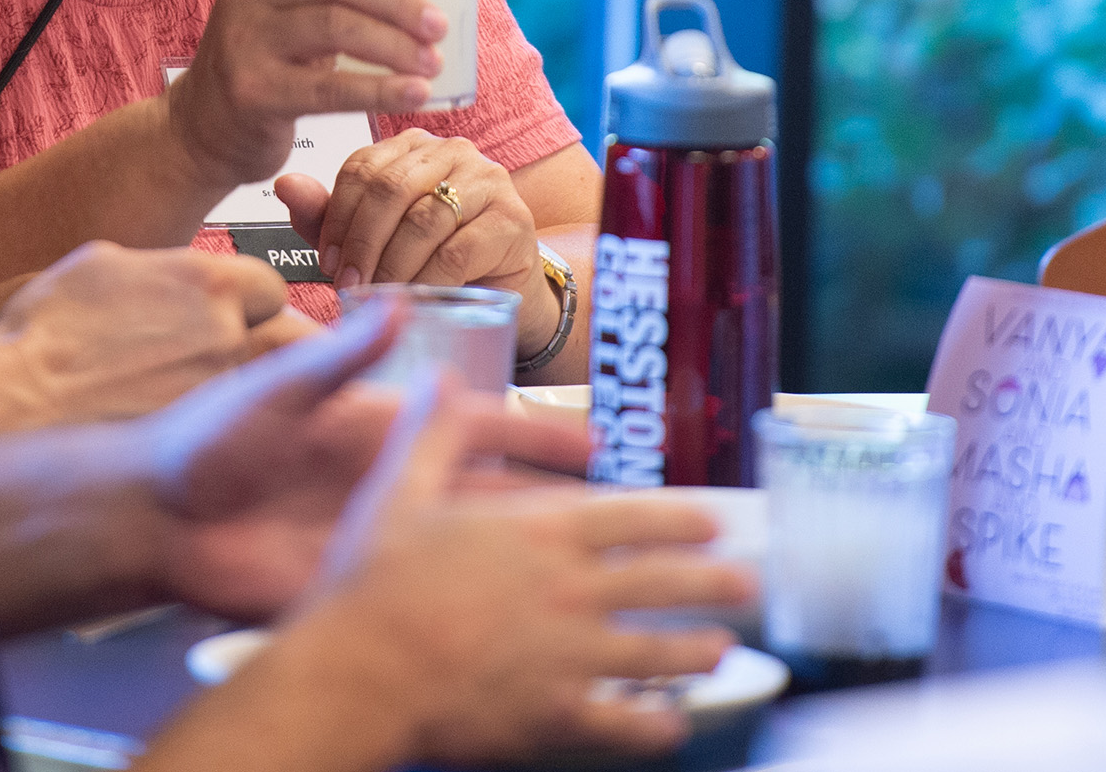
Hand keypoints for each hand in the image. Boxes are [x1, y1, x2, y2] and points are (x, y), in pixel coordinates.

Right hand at [0, 243, 301, 437]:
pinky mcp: (206, 442)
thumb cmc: (48, 334)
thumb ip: (164, 268)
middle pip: (287, 340)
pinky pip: (236, 433)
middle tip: (246, 361)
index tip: (233, 314)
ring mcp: (221, 392)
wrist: (16, 403)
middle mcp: (228, 334)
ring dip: (246, 392)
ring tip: (203, 401)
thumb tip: (182, 273)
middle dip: (269, 350)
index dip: (249, 303)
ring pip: (263, 391)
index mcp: (208, 281)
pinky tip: (191, 435)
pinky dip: (224, 434)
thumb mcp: (104, 265)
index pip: (268, 286)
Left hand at [134, 300, 587, 621]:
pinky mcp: (359, 584)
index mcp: (380, 427)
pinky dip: (479, 614)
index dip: (541, 436)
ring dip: (535, 563)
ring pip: (476, 551)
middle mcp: (392, 481)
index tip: (602, 443)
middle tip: (634, 521)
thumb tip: (398, 299)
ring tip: (606, 581)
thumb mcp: (275, 391)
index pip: (480, 428)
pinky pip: (432, 598)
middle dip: (563, 506)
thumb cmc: (204, 442)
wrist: (154, 520)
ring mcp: (380, 536)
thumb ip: (337, 355)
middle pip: (496, 495)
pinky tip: (526, 632)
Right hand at [167, 0, 444, 186]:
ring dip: (393, 44)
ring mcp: (244, 40)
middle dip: (395, 2)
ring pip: (334, 28)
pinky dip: (379, 89)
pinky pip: (328, 87)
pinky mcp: (253, 91)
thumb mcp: (297, 15)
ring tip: (431, 62)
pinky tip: (416, 94)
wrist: (203, 130)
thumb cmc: (274, 64)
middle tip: (438, 25)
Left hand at [278, 130, 551, 343]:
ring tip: (378, 295)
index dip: (337, 218)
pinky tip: (414, 299)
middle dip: (361, 243)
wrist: (499, 291)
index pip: (362, 168)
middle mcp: (453, 151)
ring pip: (423, 221)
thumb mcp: (370, 238)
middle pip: (390, 189)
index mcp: (413, 146)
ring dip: (392, 266)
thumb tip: (284, 184)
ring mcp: (489, 181)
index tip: (326, 261)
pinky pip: (456, 252)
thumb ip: (327, 214)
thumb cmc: (430, 259)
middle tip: (348, 283)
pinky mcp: (513, 220)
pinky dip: (426, 281)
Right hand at [286, 375, 753, 768]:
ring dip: (696, 650)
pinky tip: (669, 725)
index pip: (632, 517)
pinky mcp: (558, 714)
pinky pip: (625, 724)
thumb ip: (433, 432)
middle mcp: (569, 589)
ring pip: (657, 653)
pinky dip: (655, 726)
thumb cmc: (373, 581)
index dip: (679, 520)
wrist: (359, 671)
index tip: (710, 524)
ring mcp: (571, 655)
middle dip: (712, 582)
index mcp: (539, 531)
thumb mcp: (398, 488)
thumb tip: (442, 378)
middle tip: (745, 583)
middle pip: (662, 582)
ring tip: (719, 649)